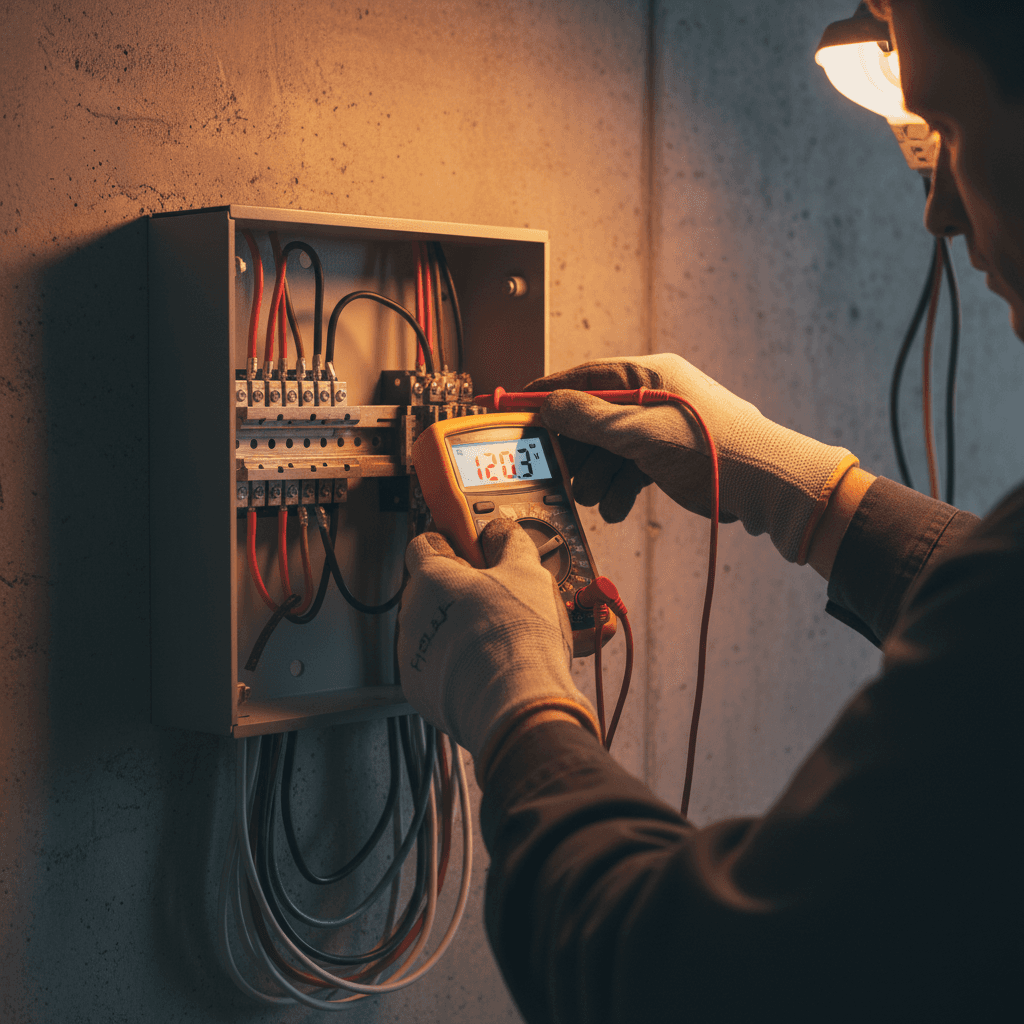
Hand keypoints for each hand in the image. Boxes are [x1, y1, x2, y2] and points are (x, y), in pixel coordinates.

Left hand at [398, 518, 598, 769]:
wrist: (513, 705)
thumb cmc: (517, 636)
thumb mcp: (527, 572)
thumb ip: (509, 543)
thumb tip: (500, 533)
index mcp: (432, 577)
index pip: (424, 544)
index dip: (451, 544)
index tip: (472, 552)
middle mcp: (412, 613)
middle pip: (430, 589)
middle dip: (459, 591)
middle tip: (496, 600)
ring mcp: (412, 653)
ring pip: (433, 629)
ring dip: (457, 629)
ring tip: (497, 640)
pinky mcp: (420, 689)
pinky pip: (435, 666)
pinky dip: (455, 665)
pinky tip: (487, 668)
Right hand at [530, 354, 857, 562]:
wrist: (768, 487)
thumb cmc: (714, 449)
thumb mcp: (642, 434)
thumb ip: (590, 420)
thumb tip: (548, 405)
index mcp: (648, 377)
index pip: (585, 378)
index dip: (548, 394)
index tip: (517, 411)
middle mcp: (652, 398)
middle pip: (592, 419)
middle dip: (575, 450)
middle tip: (557, 473)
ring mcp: (660, 429)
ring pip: (609, 449)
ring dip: (596, 476)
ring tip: (590, 498)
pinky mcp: (669, 458)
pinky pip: (630, 469)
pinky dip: (619, 489)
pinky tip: (616, 508)